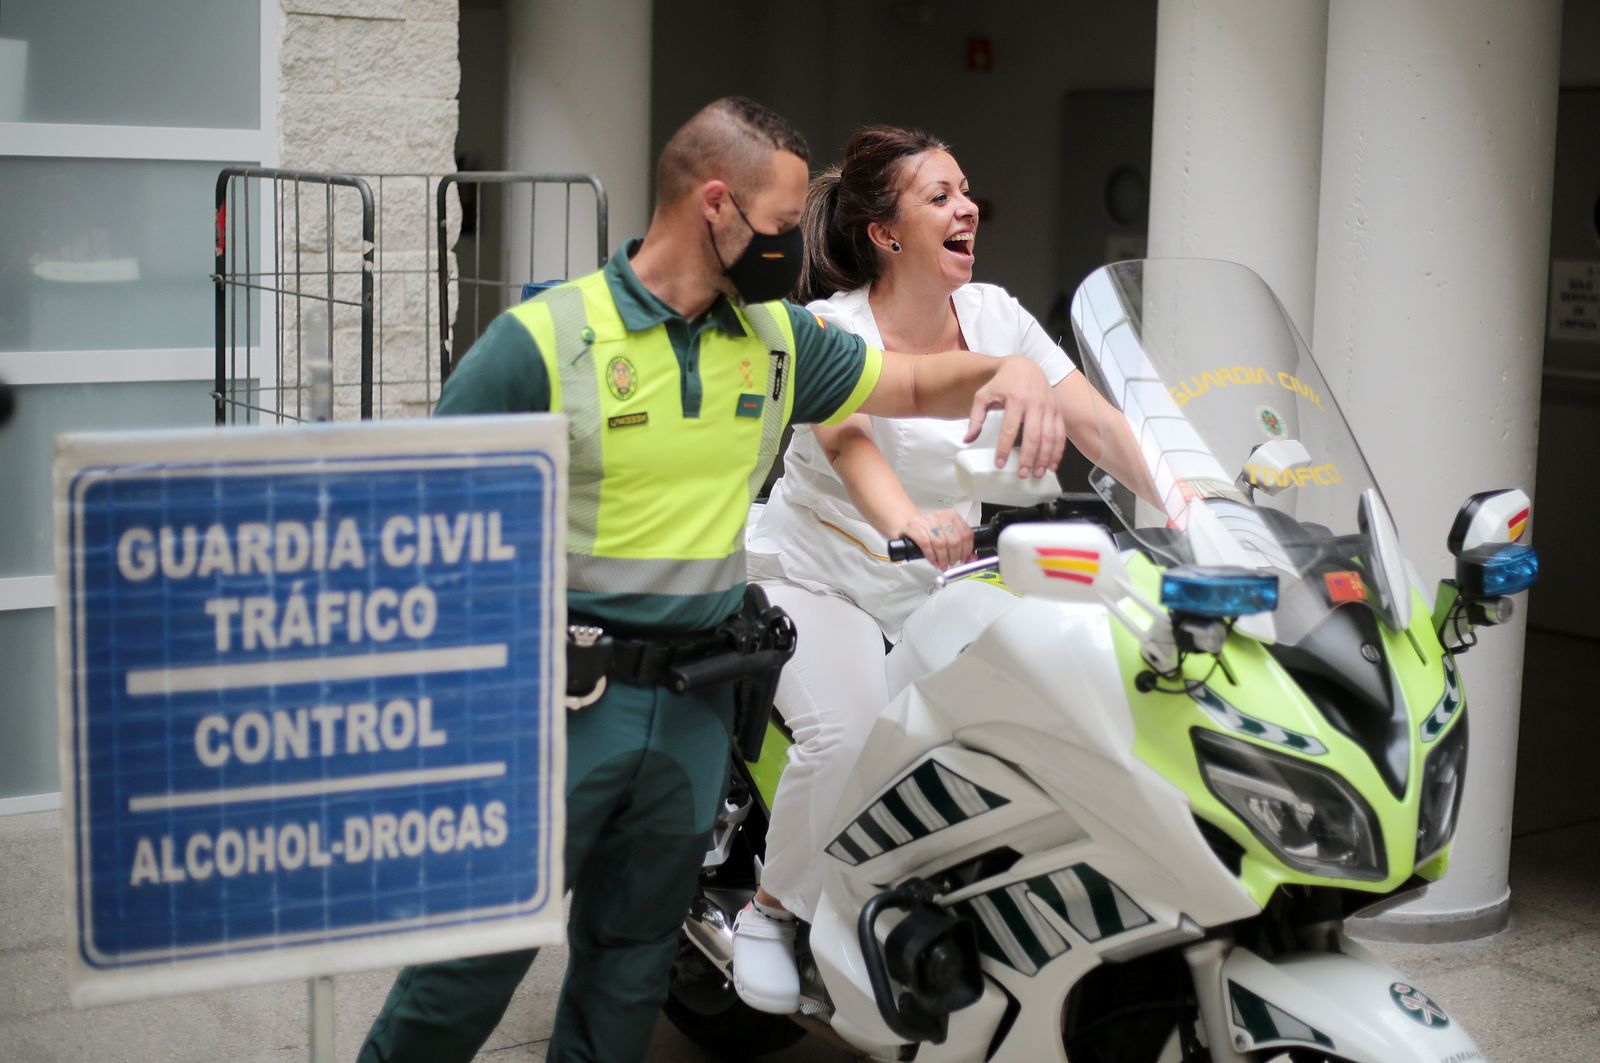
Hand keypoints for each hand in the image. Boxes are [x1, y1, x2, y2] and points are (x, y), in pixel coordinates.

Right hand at [895, 508, 974, 569]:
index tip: (963, 559)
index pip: (966, 534)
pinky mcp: (914, 528)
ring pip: (940, 544)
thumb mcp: (947, 536)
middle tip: (951, 563)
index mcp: (951, 515)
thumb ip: (961, 547)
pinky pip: (926, 544)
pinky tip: (933, 560)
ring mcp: (926, 521)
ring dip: (943, 559)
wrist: (910, 526)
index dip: (966, 550)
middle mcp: (939, 516)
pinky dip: (931, 556)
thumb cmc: (930, 532)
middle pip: (954, 540)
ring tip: (942, 564)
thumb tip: (972, 559)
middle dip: (954, 557)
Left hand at [965, 357, 1066, 476]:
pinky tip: (1051, 465)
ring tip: (1037, 474)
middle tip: (1022, 474)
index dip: (1004, 448)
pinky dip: (1058, 451)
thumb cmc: (1002, 382)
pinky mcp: (1057, 410)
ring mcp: (1049, 407)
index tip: (999, 464)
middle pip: (1033, 436)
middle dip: (1028, 458)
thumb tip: (968, 439)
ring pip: (1050, 437)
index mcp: (1015, 399)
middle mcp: (1035, 403)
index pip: (1009, 429)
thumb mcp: (984, 395)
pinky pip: (1060, 434)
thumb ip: (975, 417)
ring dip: (1045, 457)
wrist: (1025, 366)